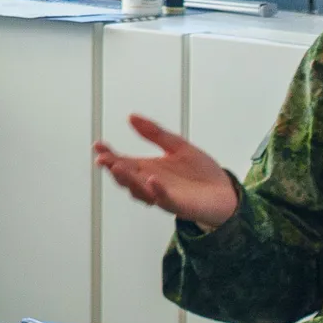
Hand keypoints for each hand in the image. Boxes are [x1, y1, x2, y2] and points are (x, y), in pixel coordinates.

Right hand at [94, 115, 242, 228]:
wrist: (225, 193)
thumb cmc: (201, 173)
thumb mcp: (177, 146)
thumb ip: (154, 133)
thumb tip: (131, 116)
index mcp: (148, 169)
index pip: (123, 161)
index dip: (109, 154)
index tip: (98, 144)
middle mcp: (151, 184)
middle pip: (126, 178)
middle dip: (113, 168)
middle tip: (103, 159)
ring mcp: (163, 195)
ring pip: (140, 191)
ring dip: (129, 180)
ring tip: (119, 167)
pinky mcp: (179, 205)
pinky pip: (165, 199)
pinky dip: (158, 190)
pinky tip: (153, 180)